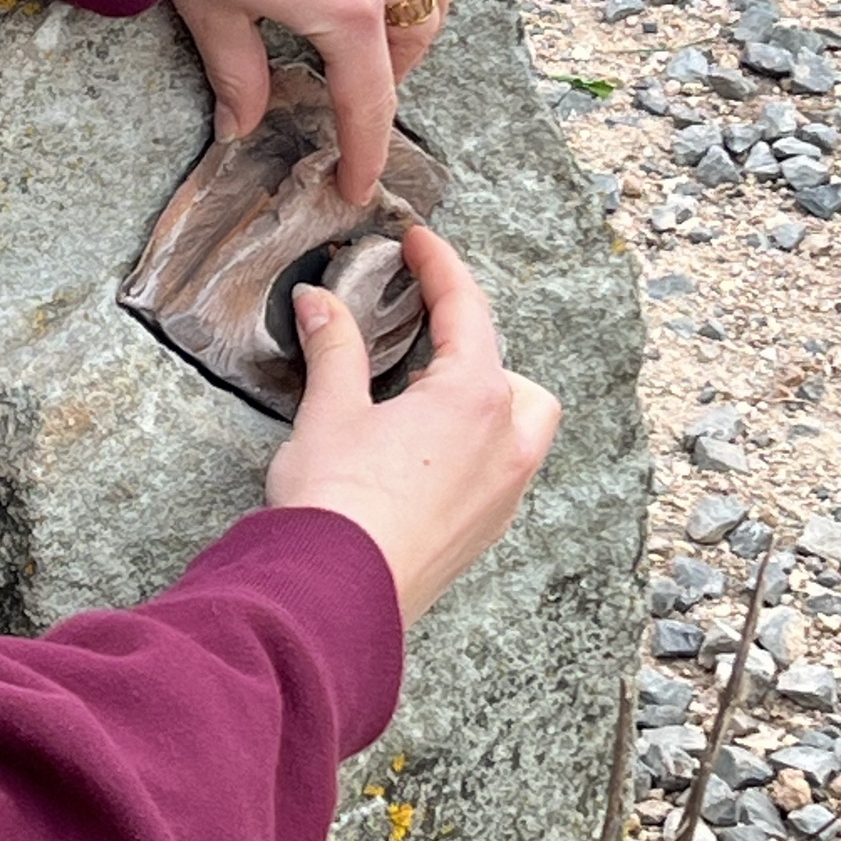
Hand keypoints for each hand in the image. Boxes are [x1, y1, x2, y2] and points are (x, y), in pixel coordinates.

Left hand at [168, 0, 474, 206]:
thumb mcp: (210, 10)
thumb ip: (236, 73)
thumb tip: (239, 128)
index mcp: (343, 9)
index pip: (368, 98)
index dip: (366, 150)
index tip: (360, 186)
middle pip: (415, 31)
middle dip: (393, 69)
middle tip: (355, 85)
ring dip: (426, 3)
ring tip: (399, 22)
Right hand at [265, 227, 559, 628]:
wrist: (334, 599)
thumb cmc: (336, 505)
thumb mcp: (330, 411)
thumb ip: (334, 348)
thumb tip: (319, 301)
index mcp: (474, 399)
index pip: (467, 310)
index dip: (440, 266)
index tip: (419, 241)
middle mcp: (505, 445)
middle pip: (513, 374)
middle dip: (474, 347)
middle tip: (420, 333)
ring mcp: (502, 495)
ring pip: (521, 427)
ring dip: (487, 401)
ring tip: (426, 397)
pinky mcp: (484, 533)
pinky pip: (502, 472)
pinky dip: (477, 447)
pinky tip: (425, 455)